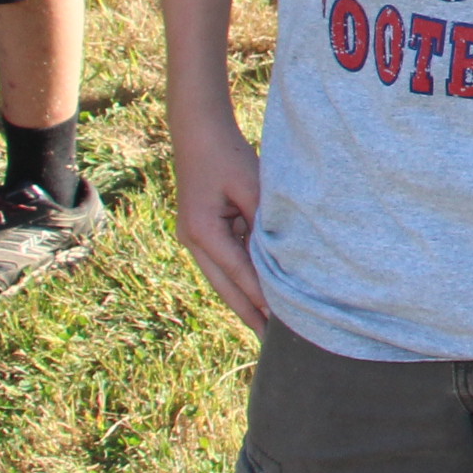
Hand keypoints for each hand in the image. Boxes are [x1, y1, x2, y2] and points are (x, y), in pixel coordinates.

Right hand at [170, 118, 269, 332]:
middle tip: (269, 340)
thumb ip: (263, 221)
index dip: (259, 296)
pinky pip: (223, 261)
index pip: (238, 272)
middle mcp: (193, 240)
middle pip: (225, 285)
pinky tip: (258, 291)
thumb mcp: (251, 186)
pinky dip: (240, 277)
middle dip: (247, 311)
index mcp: (203, 231)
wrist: (198, 132)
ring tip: (266, 323)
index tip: (279, 319)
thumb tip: (278, 254)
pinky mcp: (200, 230)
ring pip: (222, 277)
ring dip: (243, 297)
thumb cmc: (226, 155)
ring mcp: (194, 237)